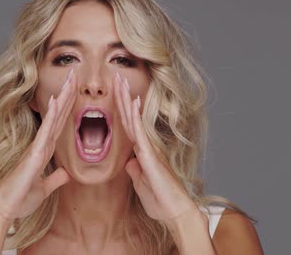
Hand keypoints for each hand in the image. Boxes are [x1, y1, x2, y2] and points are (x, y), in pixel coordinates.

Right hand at [0, 68, 77, 222]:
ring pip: (54, 117)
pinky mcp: (34, 153)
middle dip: (67, 94)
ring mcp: (37, 147)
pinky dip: (52, 115)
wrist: (5, 209)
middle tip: (75, 74)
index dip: (68, 107)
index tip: (75, 91)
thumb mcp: (44, 189)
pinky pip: (46, 130)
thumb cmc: (20, 200)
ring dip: (63, 97)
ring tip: (71, 79)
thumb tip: (66, 174)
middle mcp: (41, 145)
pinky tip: (57, 99)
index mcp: (45, 152)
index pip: (60, 124)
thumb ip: (55, 179)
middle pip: (58, 115)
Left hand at [113, 72, 198, 225]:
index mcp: (142, 153)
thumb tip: (129, 163)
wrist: (176, 214)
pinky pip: (140, 133)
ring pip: (135, 120)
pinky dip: (135, 117)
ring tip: (119, 81)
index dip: (121, 109)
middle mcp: (147, 147)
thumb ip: (136, 172)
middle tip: (115, 77)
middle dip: (122, 97)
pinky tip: (131, 102)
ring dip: (126, 99)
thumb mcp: (141, 185)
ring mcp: (150, 149)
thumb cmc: (161, 203)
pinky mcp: (151, 156)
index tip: (114, 92)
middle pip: (131, 117)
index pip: (128, 126)